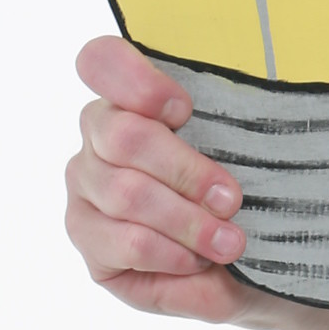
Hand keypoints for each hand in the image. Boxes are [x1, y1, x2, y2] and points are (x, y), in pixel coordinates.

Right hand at [65, 35, 258, 322]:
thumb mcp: (244, 154)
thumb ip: (225, 124)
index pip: (101, 62)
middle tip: (232, 199)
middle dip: (188, 172)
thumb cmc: (238, 200)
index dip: (138, 83)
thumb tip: (235, 108)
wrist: (241, 267)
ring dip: (189, 222)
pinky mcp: (86, 238)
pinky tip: (196, 261)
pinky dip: (173, 253)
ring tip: (230, 243)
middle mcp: (97, 137)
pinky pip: (128, 242)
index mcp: (130, 98)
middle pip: (124, 135)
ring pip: (127, 194)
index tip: (185, 109)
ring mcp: (85, 187)